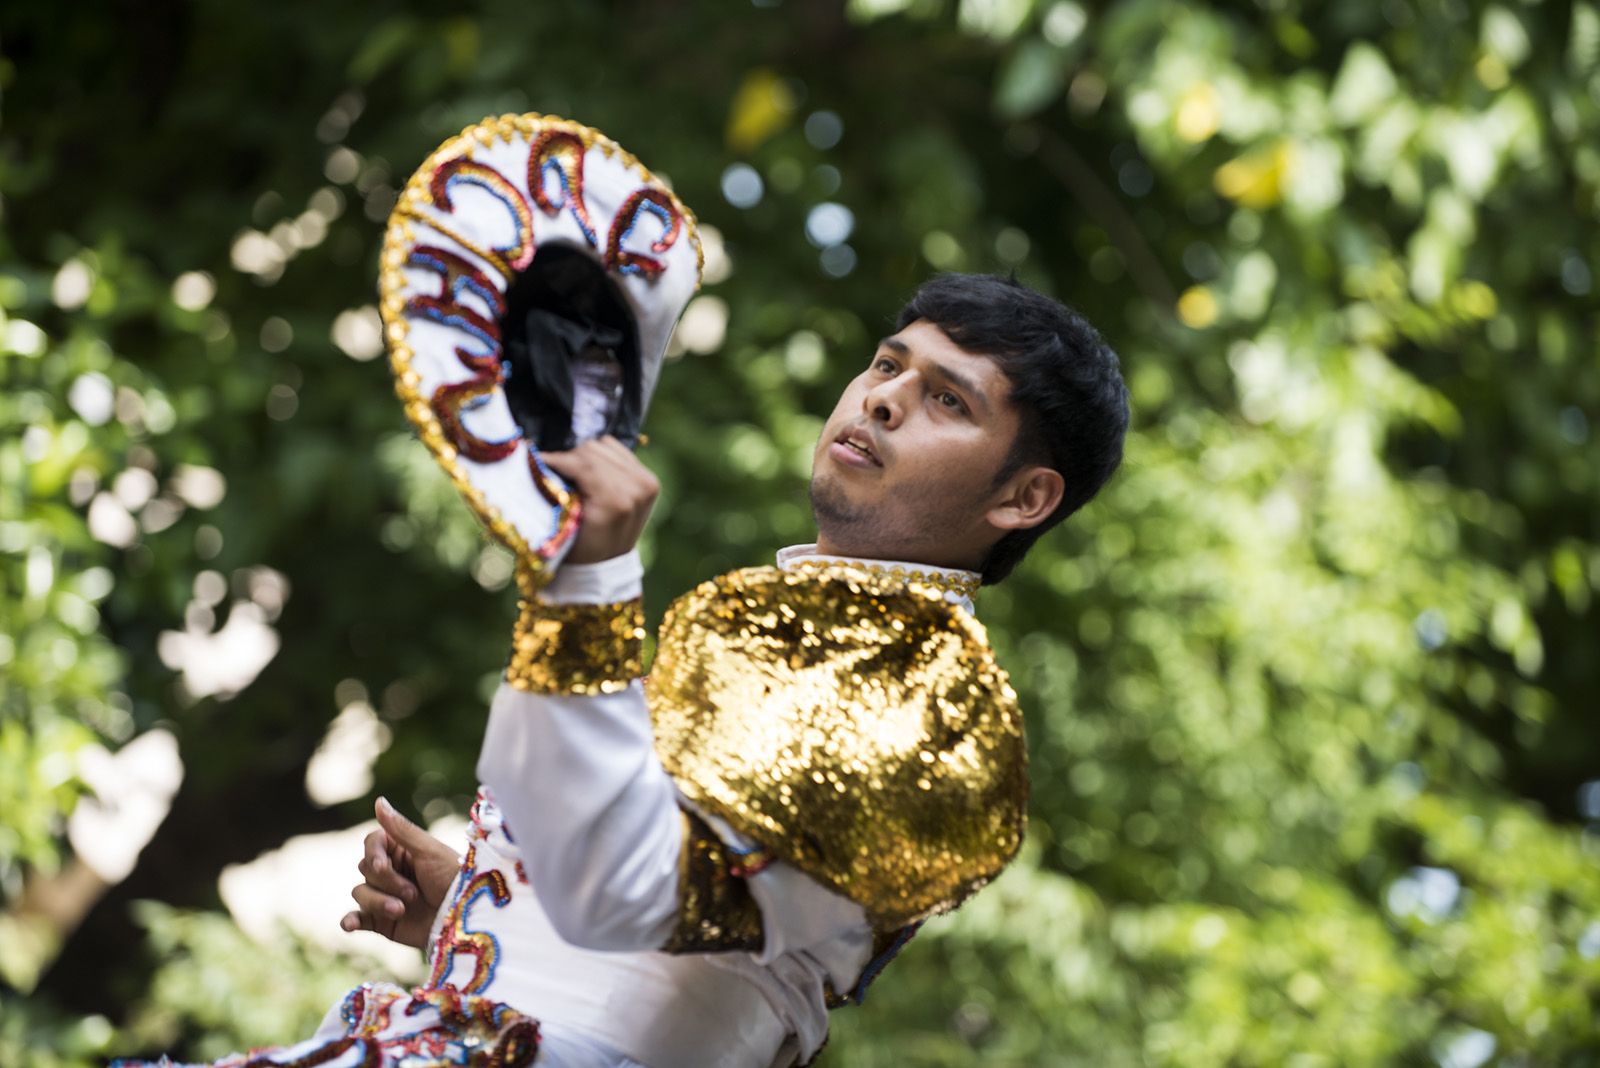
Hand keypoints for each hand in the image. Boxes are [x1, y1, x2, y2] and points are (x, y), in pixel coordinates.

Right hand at [340, 797, 459, 949]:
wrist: (464, 919)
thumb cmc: (453, 879)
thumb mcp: (430, 851)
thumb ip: (402, 829)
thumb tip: (379, 801)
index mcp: (402, 851)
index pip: (372, 843)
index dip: (374, 853)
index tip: (384, 865)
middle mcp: (391, 872)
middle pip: (365, 868)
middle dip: (387, 881)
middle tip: (413, 892)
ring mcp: (384, 896)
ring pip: (360, 892)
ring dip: (378, 902)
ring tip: (401, 910)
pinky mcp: (381, 921)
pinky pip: (357, 918)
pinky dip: (350, 920)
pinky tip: (348, 924)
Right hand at [541, 436, 659, 564]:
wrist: (605, 565)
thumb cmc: (577, 548)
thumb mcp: (563, 520)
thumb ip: (555, 487)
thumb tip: (535, 456)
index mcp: (616, 500)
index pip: (582, 462)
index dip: (555, 459)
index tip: (534, 459)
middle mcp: (637, 488)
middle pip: (592, 450)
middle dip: (568, 460)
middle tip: (553, 473)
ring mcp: (646, 482)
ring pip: (604, 446)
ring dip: (584, 458)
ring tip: (574, 477)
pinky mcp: (649, 479)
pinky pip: (618, 450)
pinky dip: (601, 458)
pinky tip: (593, 475)